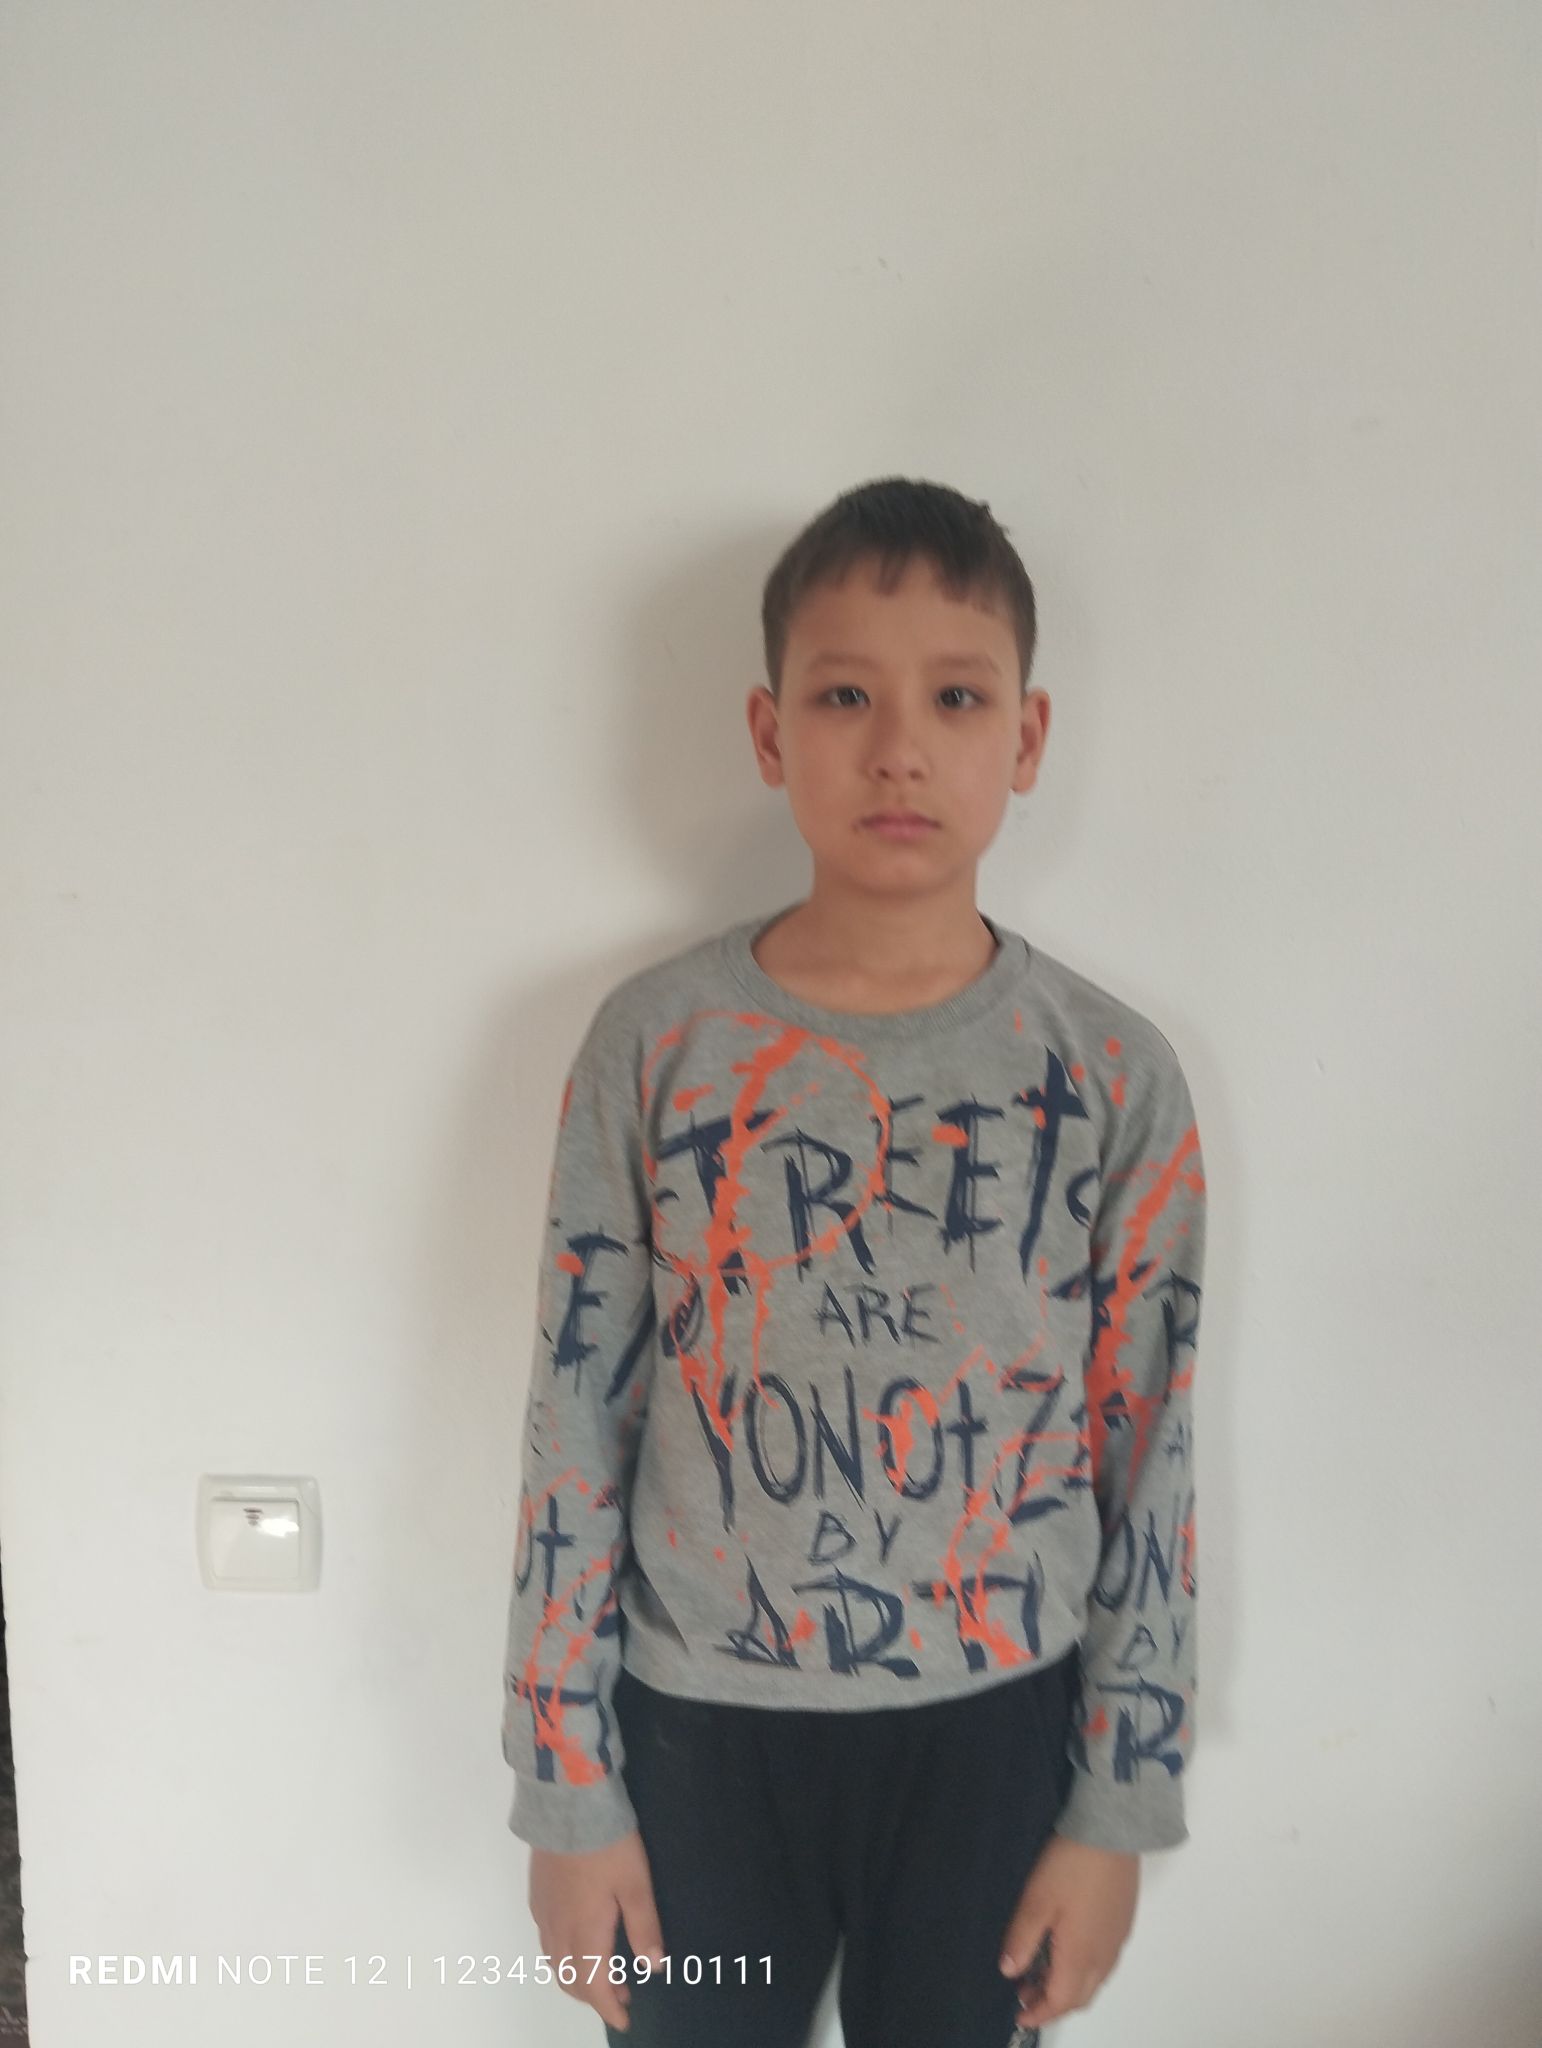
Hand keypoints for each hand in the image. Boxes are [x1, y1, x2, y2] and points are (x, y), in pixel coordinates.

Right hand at [528, 1828, 667, 2032]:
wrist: (568, 1803)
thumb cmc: (607, 1844)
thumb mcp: (636, 1883)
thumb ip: (644, 1926)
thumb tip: (655, 1967)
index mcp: (584, 1931)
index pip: (593, 1986)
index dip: (608, 2008)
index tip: (624, 2021)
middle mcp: (558, 1929)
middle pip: (571, 1980)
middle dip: (595, 1995)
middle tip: (623, 1993)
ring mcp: (544, 1913)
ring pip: (555, 1963)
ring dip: (578, 1978)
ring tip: (605, 1971)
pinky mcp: (537, 1896)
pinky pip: (547, 1942)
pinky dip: (564, 1956)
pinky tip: (579, 1940)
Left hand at [997, 1833, 1138, 2028]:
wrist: (1111, 1832)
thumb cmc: (1069, 1866)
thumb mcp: (1036, 1900)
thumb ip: (1022, 1939)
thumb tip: (1009, 1972)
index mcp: (1080, 1956)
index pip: (1060, 2001)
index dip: (1039, 2013)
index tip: (1020, 2015)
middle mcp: (1103, 1956)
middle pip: (1080, 1997)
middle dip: (1053, 2003)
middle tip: (1026, 1991)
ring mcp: (1117, 1940)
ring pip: (1094, 1981)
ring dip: (1069, 1986)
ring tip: (1042, 1969)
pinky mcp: (1123, 1923)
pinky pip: (1104, 1962)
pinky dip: (1083, 1969)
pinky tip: (1068, 1947)